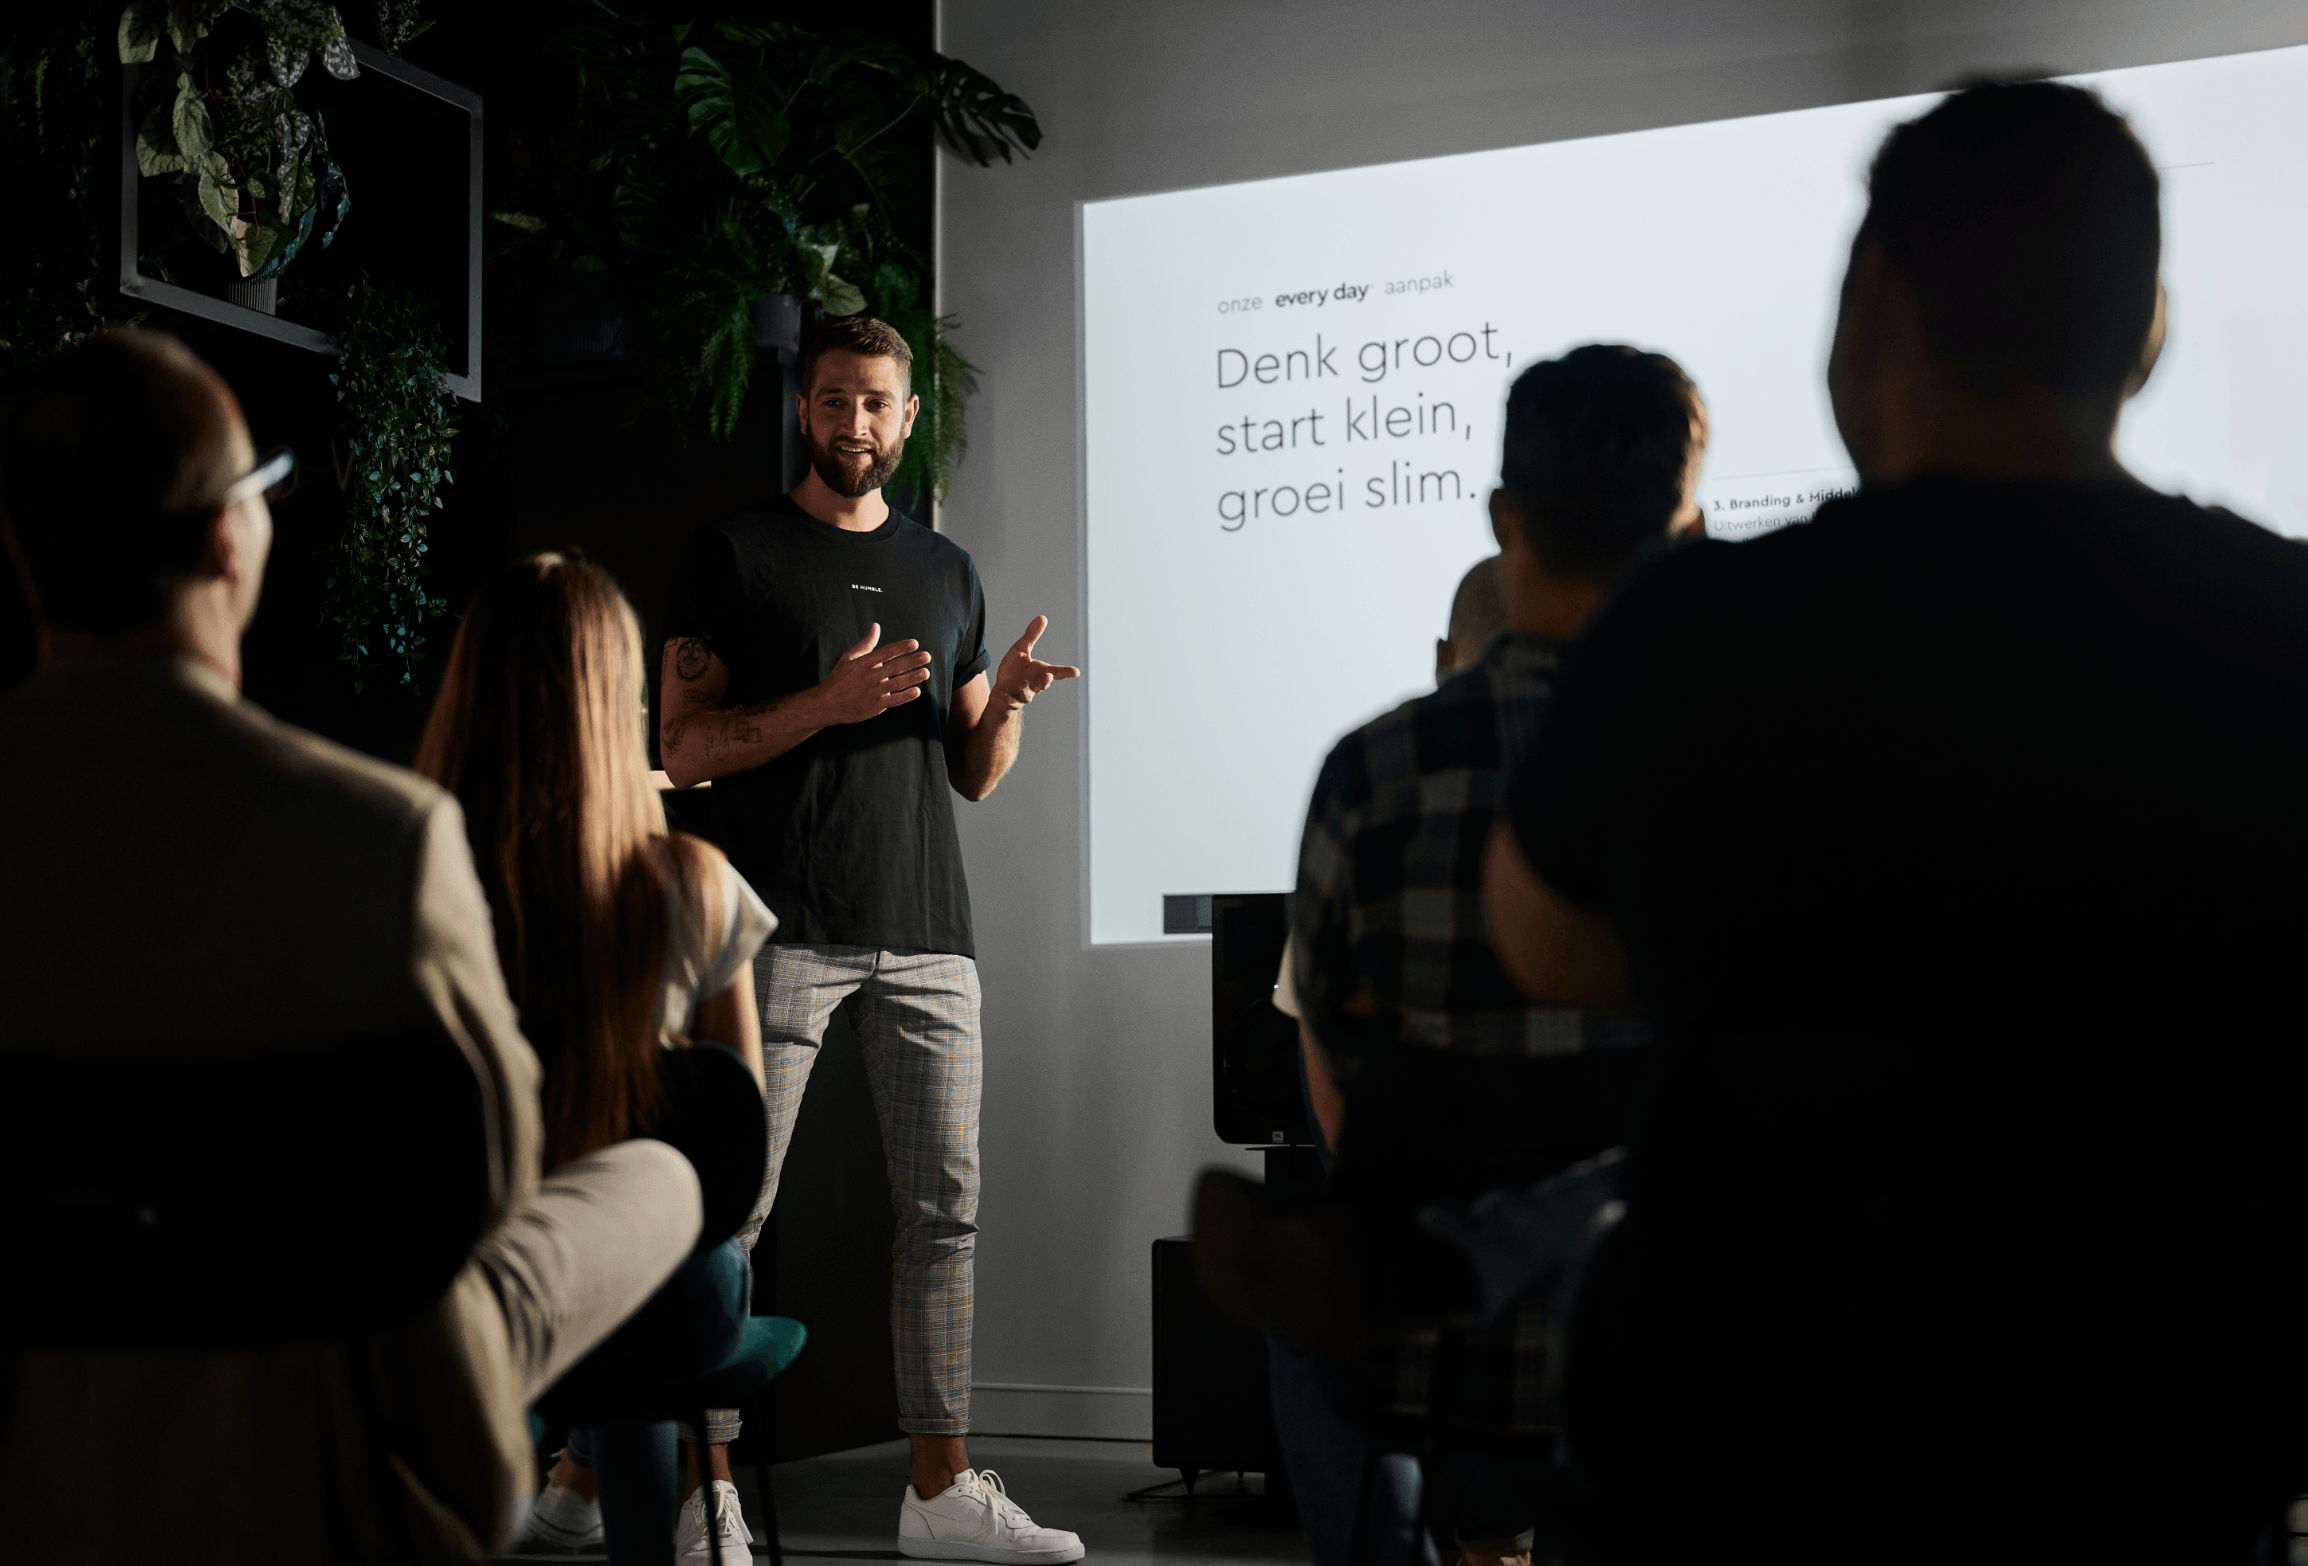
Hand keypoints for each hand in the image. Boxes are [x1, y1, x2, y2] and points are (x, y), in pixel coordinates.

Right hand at [816, 624, 931, 723]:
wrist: (826, 704)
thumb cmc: (839, 678)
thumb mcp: (849, 657)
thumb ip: (866, 643)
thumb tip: (876, 626)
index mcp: (864, 662)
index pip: (886, 652)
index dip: (901, 647)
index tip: (915, 643)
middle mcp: (870, 676)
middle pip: (895, 666)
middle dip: (912, 661)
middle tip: (927, 656)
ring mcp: (873, 691)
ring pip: (897, 683)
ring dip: (913, 677)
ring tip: (926, 672)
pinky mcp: (874, 706)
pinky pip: (893, 700)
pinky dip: (905, 696)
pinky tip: (916, 691)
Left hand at [991, 615, 1081, 710]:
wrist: (1002, 690)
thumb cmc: (1015, 669)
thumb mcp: (1021, 649)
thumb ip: (1032, 636)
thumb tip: (1043, 617)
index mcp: (1040, 673)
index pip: (1056, 672)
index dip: (1066, 672)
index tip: (1076, 672)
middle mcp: (1034, 685)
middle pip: (1043, 685)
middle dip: (1045, 682)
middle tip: (1048, 676)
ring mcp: (1022, 695)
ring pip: (1027, 696)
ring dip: (1025, 691)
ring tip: (1021, 684)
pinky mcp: (1009, 701)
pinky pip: (1009, 702)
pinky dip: (1006, 698)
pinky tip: (1002, 692)